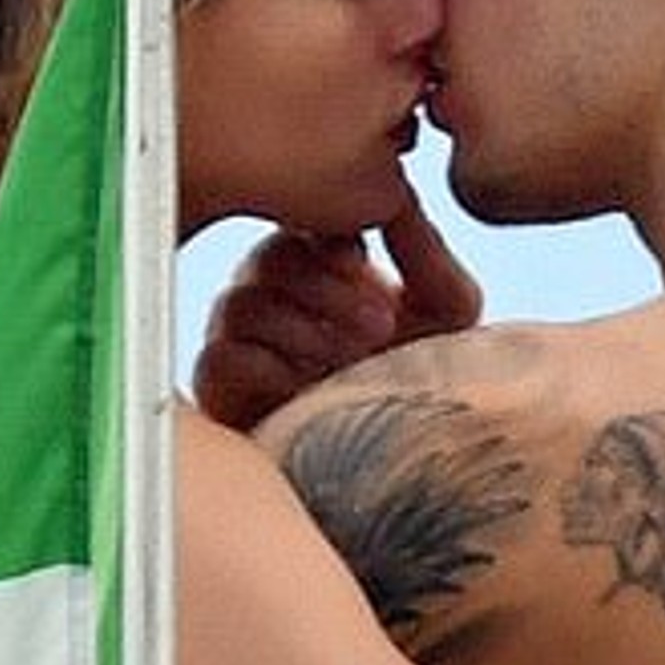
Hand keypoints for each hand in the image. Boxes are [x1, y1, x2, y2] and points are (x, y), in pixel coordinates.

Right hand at [192, 195, 481, 429]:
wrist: (403, 470)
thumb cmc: (421, 386)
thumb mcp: (445, 314)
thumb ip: (425, 252)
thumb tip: (398, 195)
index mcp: (319, 268)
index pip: (302, 223)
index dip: (333, 242)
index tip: (369, 268)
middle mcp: (271, 296)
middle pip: (270, 257)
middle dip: (328, 289)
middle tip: (379, 324)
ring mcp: (239, 343)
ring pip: (242, 304)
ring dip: (305, 330)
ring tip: (352, 361)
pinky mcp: (219, 393)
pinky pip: (219, 359)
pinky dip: (269, 369)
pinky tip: (308, 389)